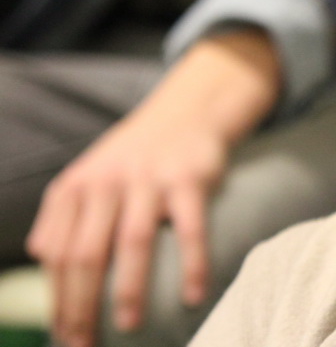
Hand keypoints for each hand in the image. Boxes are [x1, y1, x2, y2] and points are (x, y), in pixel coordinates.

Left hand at [26, 29, 280, 346]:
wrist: (190, 109)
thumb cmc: (138, 155)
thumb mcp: (92, 175)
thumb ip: (65, 215)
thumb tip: (45, 263)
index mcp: (77, 186)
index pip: (57, 254)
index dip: (58, 300)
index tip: (67, 336)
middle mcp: (108, 181)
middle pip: (87, 253)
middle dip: (83, 306)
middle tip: (88, 344)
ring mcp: (150, 179)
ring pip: (133, 241)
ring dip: (130, 289)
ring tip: (129, 326)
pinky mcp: (190, 178)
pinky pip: (191, 229)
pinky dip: (192, 265)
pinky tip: (193, 295)